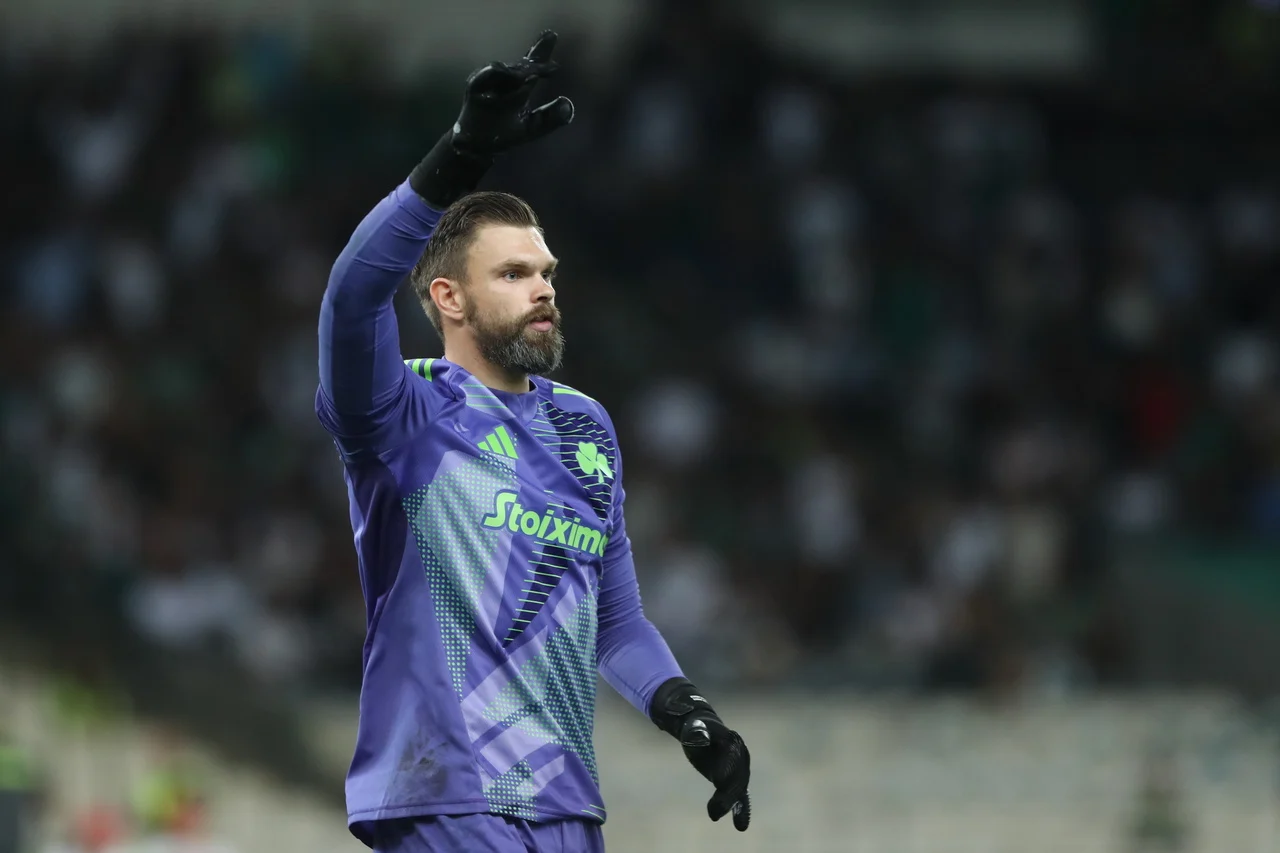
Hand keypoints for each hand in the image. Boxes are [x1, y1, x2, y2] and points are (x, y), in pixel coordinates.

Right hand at [451, 30, 574, 157]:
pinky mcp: (474, 86)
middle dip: (537, 56)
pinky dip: (500, 73)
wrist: (479, 146)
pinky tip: (516, 76)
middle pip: (522, 64)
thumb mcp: (532, 127)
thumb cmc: (504, 134)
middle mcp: (504, 79)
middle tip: (551, 51)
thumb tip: (568, 104)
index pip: (532, 64)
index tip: (551, 35)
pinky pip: (487, 74)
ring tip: (535, 76)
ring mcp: (488, 81)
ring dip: (522, 70)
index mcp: (519, 85)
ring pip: (508, 70)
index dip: (542, 49)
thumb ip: (551, 117)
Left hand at [650, 678, 751, 830]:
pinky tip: (740, 825)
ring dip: (734, 805)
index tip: (719, 783)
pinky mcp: (732, 779)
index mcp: (732, 742)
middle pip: (737, 778)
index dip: (727, 772)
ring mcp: (739, 768)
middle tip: (715, 812)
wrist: (701, 727)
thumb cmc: (695, 726)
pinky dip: (740, 809)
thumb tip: (699, 737)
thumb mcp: (693, 726)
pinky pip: (739, 795)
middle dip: (729, 795)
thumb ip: (696, 732)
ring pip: (739, 789)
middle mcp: (740, 756)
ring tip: (734, 824)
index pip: (731, 760)